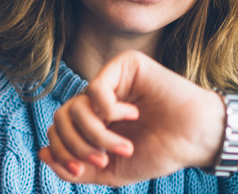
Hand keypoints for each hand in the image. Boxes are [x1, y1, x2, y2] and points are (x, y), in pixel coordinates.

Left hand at [39, 50, 223, 185]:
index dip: (63, 153)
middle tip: (104, 159)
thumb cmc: (159, 153)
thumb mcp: (111, 171)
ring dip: (96, 134)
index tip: (86, 170)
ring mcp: (112, 80)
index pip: (59, 130)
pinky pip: (96, 88)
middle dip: (78, 146)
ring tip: (124, 145)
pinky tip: (133, 114)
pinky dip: (109, 110)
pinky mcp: (126, 65)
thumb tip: (42, 153)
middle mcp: (100, 98)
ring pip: (76, 106)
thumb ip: (77, 168)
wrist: (194, 140)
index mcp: (95, 120)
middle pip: (61, 118)